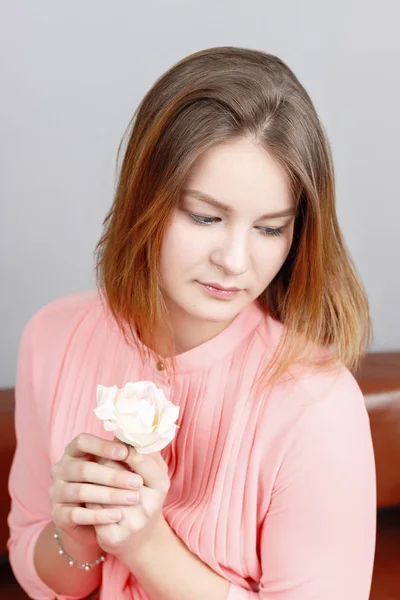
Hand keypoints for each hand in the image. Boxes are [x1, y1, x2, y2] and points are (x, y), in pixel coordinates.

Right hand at [49, 433, 143, 547]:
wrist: (94, 520)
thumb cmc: (107, 484)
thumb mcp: (112, 466)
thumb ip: (121, 454)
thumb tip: (138, 443)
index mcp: (73, 452)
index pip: (82, 441)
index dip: (102, 445)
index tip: (125, 452)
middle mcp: (61, 469)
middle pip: (84, 469)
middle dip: (113, 476)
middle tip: (137, 482)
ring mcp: (56, 492)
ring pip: (81, 492)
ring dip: (110, 495)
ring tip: (133, 498)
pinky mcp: (57, 514)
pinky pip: (77, 514)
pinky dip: (99, 515)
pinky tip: (117, 515)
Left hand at [89, 446, 169, 559]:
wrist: (141, 540)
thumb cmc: (146, 497)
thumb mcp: (153, 474)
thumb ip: (144, 453)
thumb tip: (126, 430)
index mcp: (161, 485)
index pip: (138, 459)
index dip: (122, 448)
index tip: (112, 441)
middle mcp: (149, 505)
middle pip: (115, 474)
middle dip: (103, 462)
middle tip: (96, 455)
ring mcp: (132, 523)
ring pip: (100, 491)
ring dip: (92, 481)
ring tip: (88, 474)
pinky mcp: (113, 536)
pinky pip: (91, 510)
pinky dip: (87, 500)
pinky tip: (87, 495)